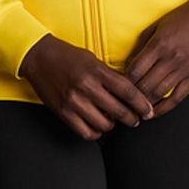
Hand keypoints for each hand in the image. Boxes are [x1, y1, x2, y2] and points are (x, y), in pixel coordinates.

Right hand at [19, 34, 155, 140]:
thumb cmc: (68, 56)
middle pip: (118, 110)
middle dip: (132, 118)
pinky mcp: (63, 112)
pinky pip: (86, 132)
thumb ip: (109, 75)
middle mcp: (86, 86)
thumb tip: (128, 92)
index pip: (127, 90)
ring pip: (104, 124)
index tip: (149, 110)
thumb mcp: (92, 59)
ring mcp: (74, 101)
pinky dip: (96, 132)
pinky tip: (97, 126)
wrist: (39, 56)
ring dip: (112, 125)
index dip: (141, 103)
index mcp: (96, 70)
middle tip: (136, 119)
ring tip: (112, 119)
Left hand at [123, 0, 188, 117]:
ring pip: (159, 94)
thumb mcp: (156, 27)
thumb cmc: (181, 19)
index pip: (136, 69)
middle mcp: (171, 58)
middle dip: (131, 96)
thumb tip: (128, 64)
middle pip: (145, 85)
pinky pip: (177, 98)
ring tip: (134, 110)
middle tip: (122, 102)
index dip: (123, 81)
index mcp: (159, 44)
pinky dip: (164, 108)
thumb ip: (141, 45)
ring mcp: (184, 69)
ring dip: (145, 105)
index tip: (117, 86)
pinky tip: (154, 112)